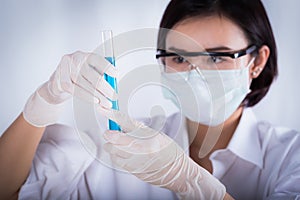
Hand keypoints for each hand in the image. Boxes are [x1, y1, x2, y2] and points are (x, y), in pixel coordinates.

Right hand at [23, 51, 116, 126]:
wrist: (56, 84)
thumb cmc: (76, 76)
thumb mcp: (88, 71)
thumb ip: (100, 73)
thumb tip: (113, 81)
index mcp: (85, 56)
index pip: (98, 60)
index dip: (108, 67)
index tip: (116, 74)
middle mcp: (75, 60)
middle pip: (92, 74)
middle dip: (105, 87)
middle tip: (113, 95)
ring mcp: (66, 69)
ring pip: (84, 83)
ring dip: (97, 95)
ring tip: (105, 101)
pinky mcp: (60, 80)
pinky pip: (75, 90)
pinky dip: (86, 96)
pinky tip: (94, 100)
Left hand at [99, 108, 225, 199]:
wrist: (177, 172)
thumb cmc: (169, 152)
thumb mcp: (156, 134)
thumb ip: (137, 128)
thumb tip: (122, 121)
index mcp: (148, 138)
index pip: (125, 123)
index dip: (112, 115)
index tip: (103, 110)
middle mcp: (140, 151)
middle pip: (113, 140)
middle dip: (111, 135)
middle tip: (116, 131)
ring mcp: (135, 163)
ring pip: (113, 152)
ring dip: (114, 146)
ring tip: (124, 144)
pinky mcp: (132, 172)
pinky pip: (118, 162)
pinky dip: (118, 155)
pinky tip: (127, 154)